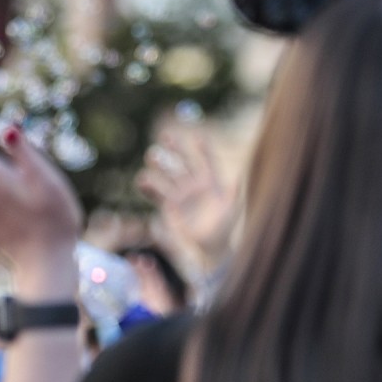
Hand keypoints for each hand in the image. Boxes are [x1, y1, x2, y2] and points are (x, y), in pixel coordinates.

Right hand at [137, 122, 238, 272]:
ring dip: (158, 163)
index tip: (197, 135)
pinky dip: (147, 185)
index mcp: (211, 180)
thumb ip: (233, 193)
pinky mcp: (167, 203)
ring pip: (166, 173)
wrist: (210, 245)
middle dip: (174, 147)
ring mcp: (179, 192)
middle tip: (165, 136)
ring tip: (152, 157)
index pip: (206, 159)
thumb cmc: (224, 226)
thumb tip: (239, 177)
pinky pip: (155, 191)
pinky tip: (142, 182)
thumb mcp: (231, 209)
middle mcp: (193, 182)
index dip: (203, 147)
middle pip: (182, 159)